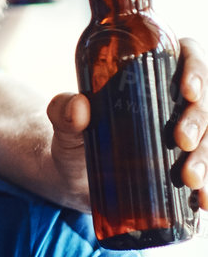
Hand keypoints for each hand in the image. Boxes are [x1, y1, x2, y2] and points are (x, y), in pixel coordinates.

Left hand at [46, 37, 207, 210]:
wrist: (73, 178)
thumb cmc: (73, 138)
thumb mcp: (64, 124)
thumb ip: (62, 112)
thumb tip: (77, 105)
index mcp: (150, 77)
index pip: (188, 57)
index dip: (197, 69)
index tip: (188, 91)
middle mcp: (174, 104)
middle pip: (204, 102)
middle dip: (199, 120)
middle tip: (181, 141)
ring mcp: (183, 135)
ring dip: (206, 157)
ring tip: (189, 178)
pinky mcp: (185, 165)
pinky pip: (206, 171)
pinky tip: (203, 200)